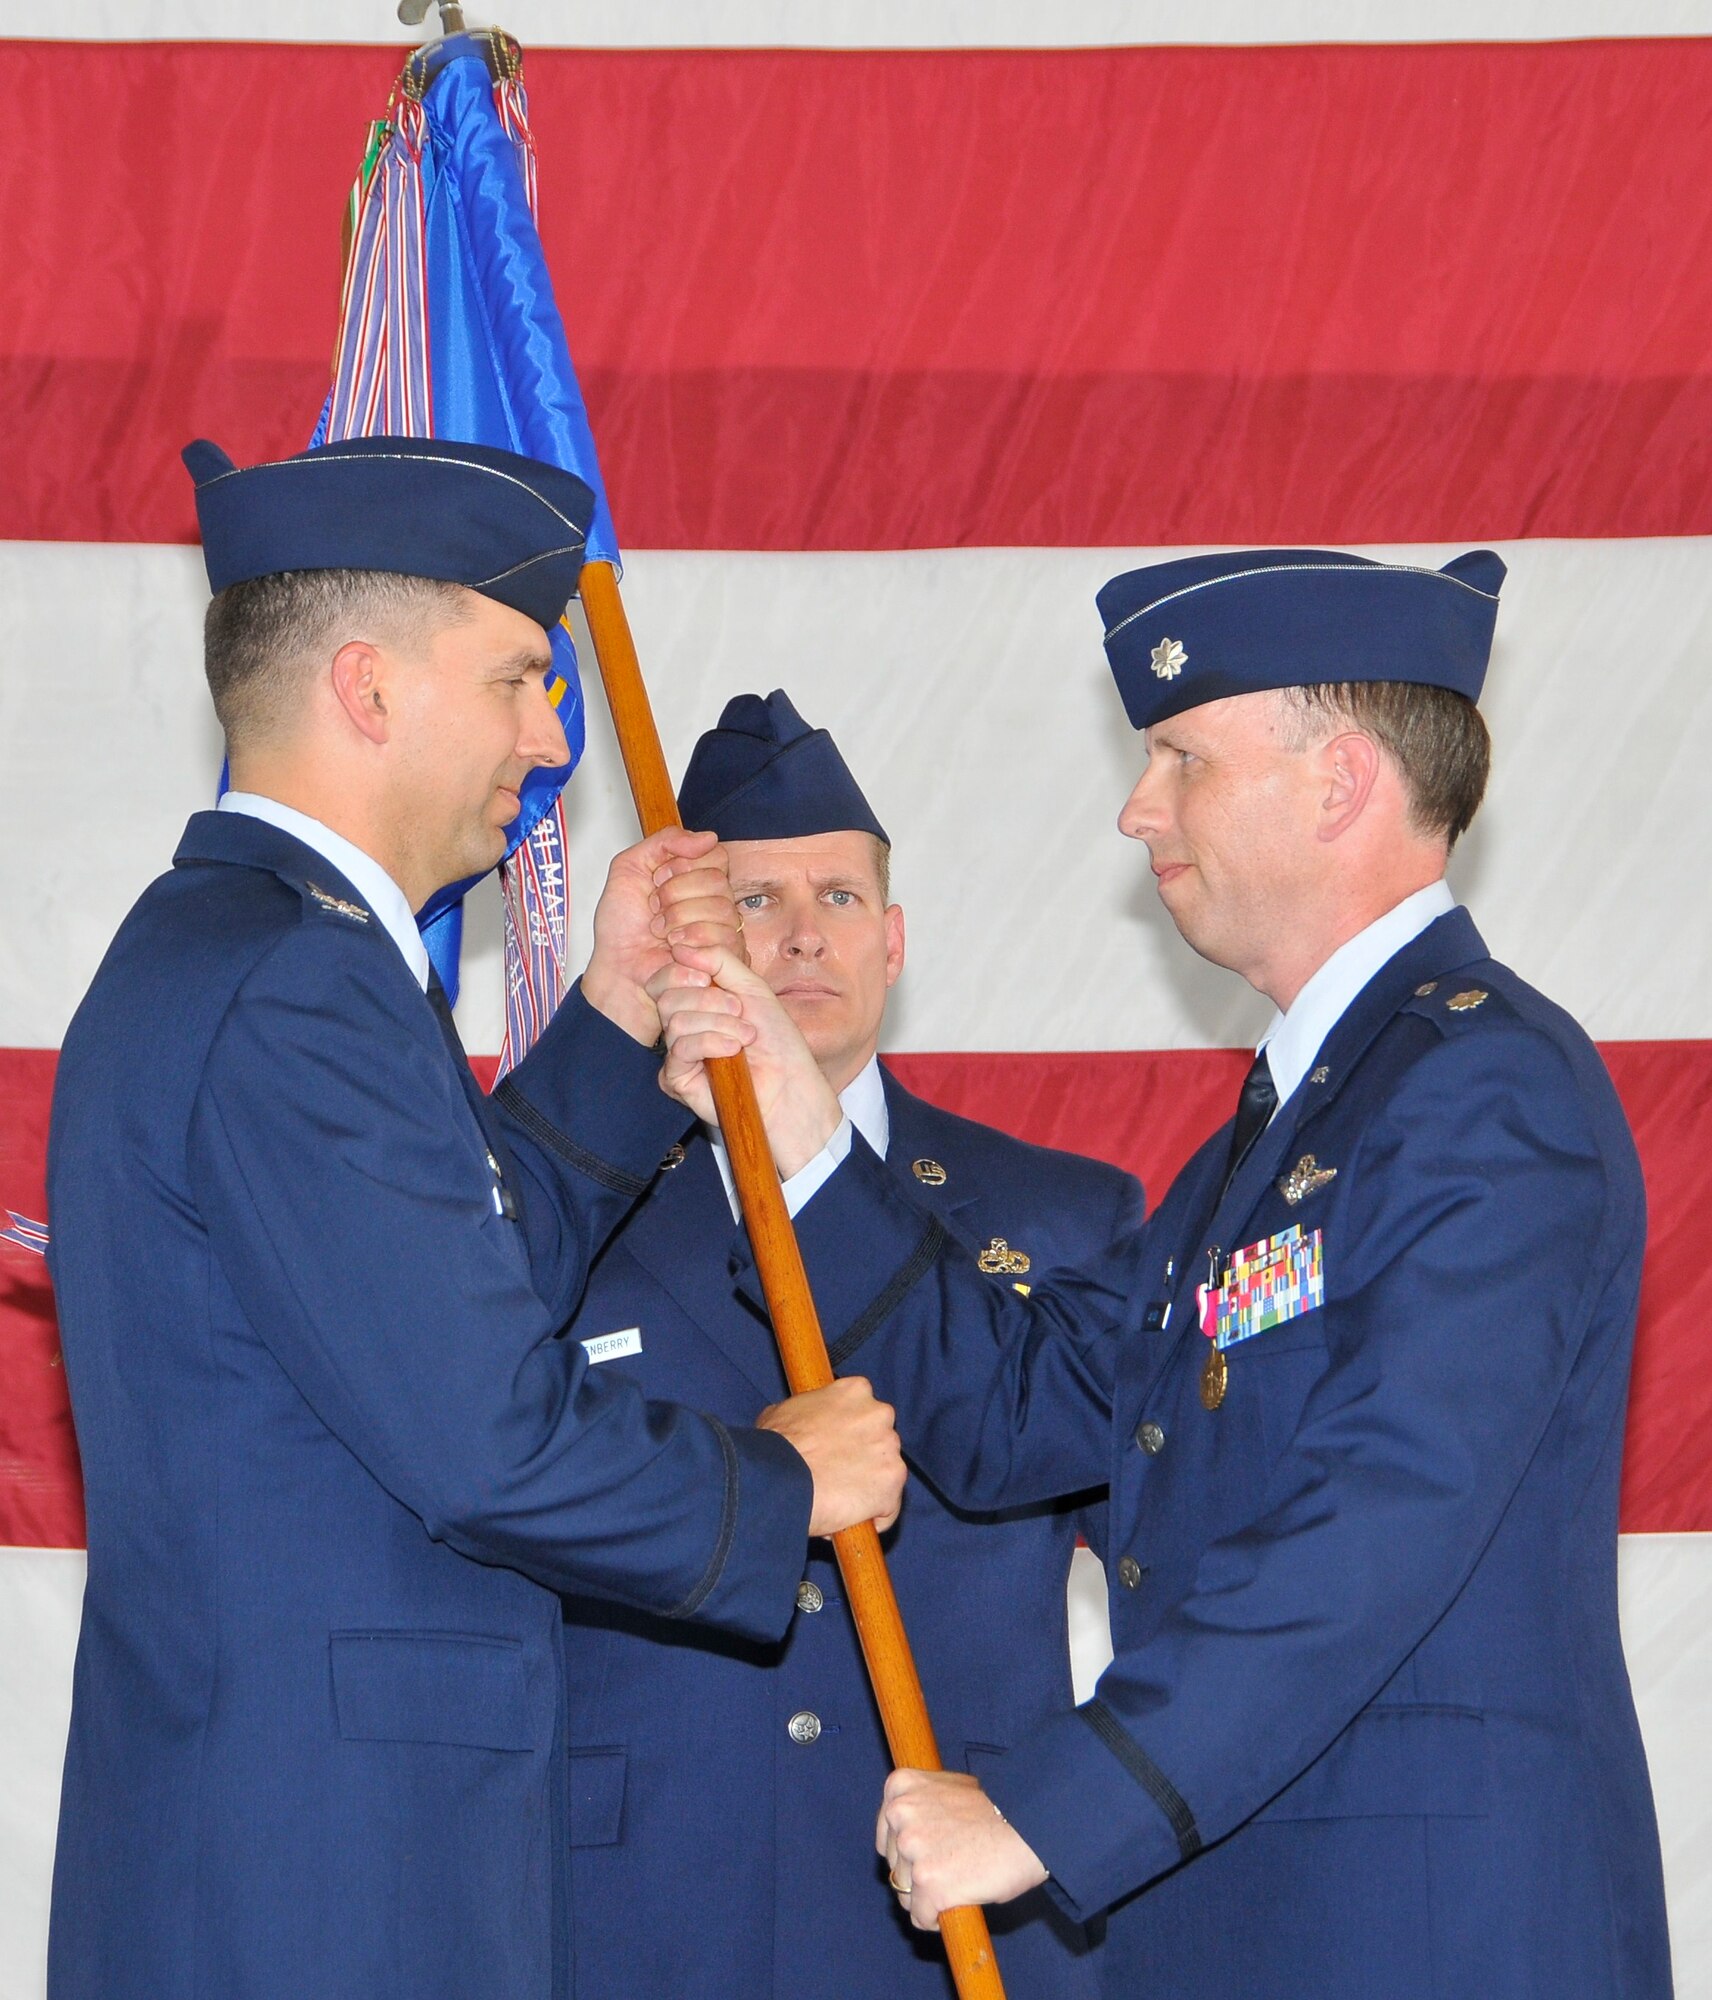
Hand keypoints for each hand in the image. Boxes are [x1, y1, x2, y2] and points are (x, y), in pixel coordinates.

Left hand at [583, 828, 742, 1045]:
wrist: (619, 968)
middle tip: (655, 910)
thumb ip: (664, 841)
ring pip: (721, 907)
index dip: (683, 866)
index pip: (715, 855)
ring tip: (661, 932)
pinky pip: (723, 935)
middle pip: (717, 880)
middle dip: (675, 895)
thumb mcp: (629, 869)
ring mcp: (723, 928)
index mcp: (695, 876)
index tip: (657, 880)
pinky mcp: (726, 955)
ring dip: (679, 920)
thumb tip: (707, 837)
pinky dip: (689, 941)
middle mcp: (713, 900)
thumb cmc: (621, 928)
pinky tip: (674, 949)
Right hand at [652, 949, 841, 1177]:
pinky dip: (711, 1043)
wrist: (789, 1084)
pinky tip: (733, 1051)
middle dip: (708, 999)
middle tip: (739, 1010)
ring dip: (718, 1023)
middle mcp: (681, 1025)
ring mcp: (677, 1053)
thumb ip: (718, 961)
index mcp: (695, 1002)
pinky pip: (680, 1049)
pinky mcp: (676, 1079)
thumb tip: (679, 946)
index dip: (681, 971)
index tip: (710, 978)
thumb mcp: (751, 988)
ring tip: (745, 1036)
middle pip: (666, 996)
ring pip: (675, 1021)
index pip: (664, 977)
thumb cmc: (775, 1040)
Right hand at [758, 1376, 905, 1534]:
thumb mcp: (784, 1413)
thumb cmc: (776, 1446)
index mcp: (855, 1391)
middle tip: (838, 1475)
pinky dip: (873, 1516)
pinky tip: (849, 1520)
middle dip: (865, 1457)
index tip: (839, 1448)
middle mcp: (880, 1414)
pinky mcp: (893, 1482)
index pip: (864, 1410)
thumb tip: (801, 1426)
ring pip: (886, 1473)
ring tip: (839, 1501)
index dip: (851, 1432)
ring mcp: (890, 1448)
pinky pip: (888, 1506)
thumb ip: (807, 1414)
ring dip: (869, 1487)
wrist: (780, 1478)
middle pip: (880, 1440)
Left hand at [877, 1770, 1048, 1930]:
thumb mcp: (951, 1788)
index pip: (886, 1836)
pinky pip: (920, 1917)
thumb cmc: (997, 1809)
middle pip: (895, 1866)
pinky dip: (936, 1919)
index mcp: (901, 1787)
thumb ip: (923, 1805)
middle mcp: (900, 1815)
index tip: (932, 1857)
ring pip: (905, 1895)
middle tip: (952, 1870)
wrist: (1028, 1827)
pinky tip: (958, 1905)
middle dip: (918, 1876)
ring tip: (958, 1886)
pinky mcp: (928, 1884)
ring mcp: (913, 1851)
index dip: (909, 1853)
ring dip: (927, 1899)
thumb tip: (906, 1829)